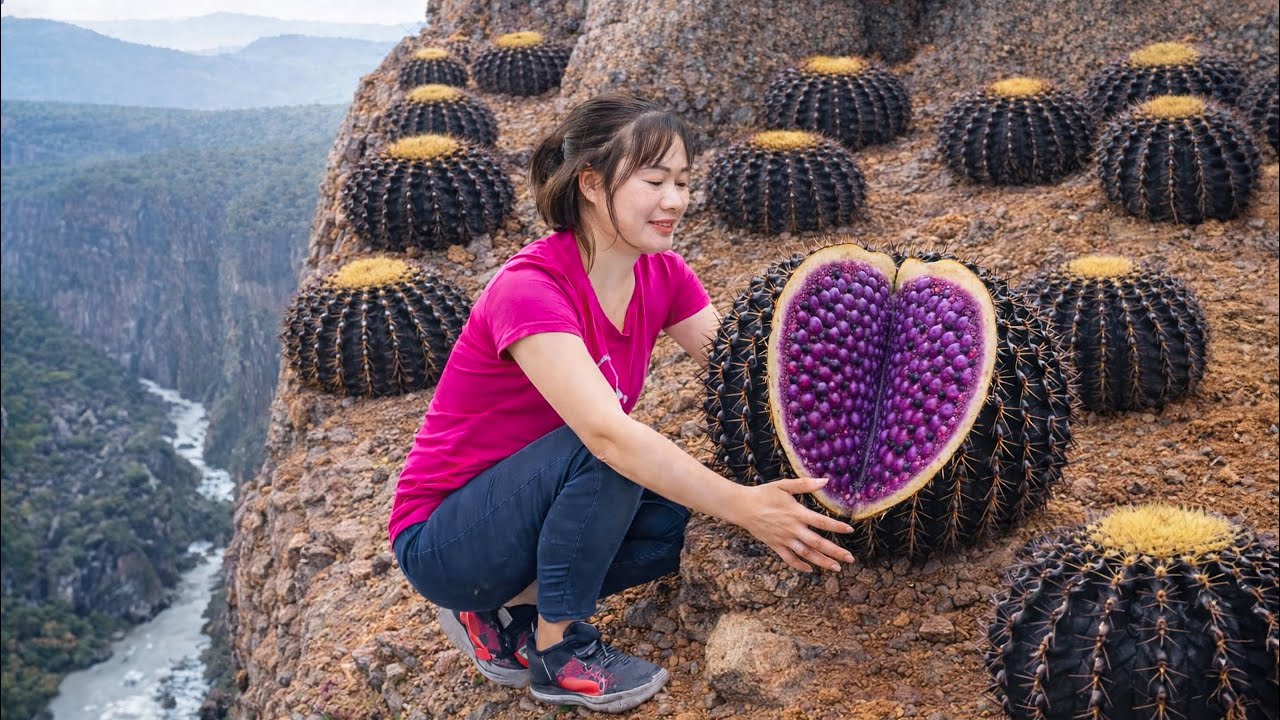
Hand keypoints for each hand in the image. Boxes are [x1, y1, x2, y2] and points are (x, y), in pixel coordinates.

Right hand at [731, 477, 854, 572]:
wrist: (742, 506)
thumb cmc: (764, 493)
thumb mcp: (784, 485)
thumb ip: (805, 484)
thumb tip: (826, 480)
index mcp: (796, 513)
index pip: (821, 522)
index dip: (837, 526)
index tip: (850, 530)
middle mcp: (792, 528)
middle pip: (817, 543)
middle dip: (835, 552)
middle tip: (850, 559)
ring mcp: (784, 539)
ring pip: (806, 554)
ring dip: (822, 562)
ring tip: (836, 568)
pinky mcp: (775, 545)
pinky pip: (789, 559)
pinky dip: (800, 566)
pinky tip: (810, 569)